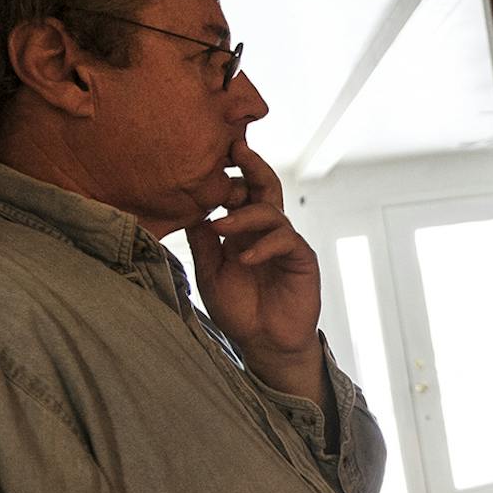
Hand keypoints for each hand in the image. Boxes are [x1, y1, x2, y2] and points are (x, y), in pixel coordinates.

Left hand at [184, 138, 322, 397]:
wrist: (265, 344)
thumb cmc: (239, 310)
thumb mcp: (210, 275)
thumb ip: (203, 244)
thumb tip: (190, 211)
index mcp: (244, 230)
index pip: (239, 192)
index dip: (227, 175)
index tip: (206, 157)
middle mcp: (266, 230)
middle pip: (264, 187)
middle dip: (251, 166)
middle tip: (235, 149)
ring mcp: (285, 242)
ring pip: (271, 212)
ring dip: (246, 215)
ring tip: (222, 227)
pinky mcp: (301, 259)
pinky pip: (285, 241)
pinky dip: (264, 246)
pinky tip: (245, 259)